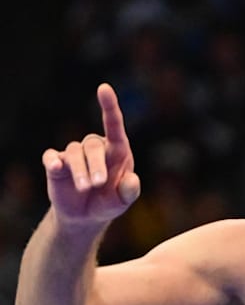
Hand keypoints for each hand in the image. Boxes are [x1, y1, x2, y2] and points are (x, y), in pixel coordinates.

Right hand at [41, 83, 140, 225]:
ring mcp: (74, 154)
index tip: (104, 88)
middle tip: (98, 185)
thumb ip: (130, 191)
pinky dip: (53, 161)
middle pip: (93, 146)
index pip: (114, 125)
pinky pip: (51, 157)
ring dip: (80, 171)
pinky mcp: (56, 164)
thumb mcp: (123, 201)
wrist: (86, 216)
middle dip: (96, 165)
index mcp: (117, 151)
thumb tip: (132, 179)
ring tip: (86, 188)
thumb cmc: (109, 202)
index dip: (109, 106)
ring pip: (74, 154)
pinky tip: (56, 167)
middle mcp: (95, 148)